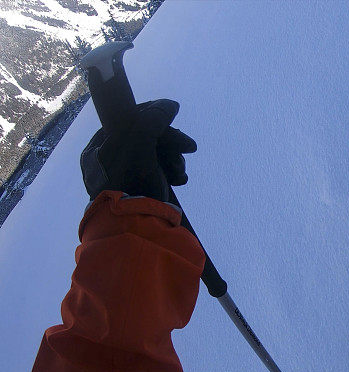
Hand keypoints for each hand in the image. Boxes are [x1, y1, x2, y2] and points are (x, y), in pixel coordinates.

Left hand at [80, 99, 196, 201]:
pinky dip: (171, 174)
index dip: (153, 115)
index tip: (173, 116)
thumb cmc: (130, 180)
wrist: (135, 226)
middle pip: (145, 139)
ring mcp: (123, 180)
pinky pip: (157, 175)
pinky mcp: (139, 194)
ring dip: (174, 160)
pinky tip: (178, 180)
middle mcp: (108, 163)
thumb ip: (154, 117)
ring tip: (180, 173)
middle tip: (188, 148)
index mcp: (97, 149)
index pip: (127, 120)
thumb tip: (170, 105)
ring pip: (154, 157)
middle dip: (169, 144)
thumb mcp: (140, 139)